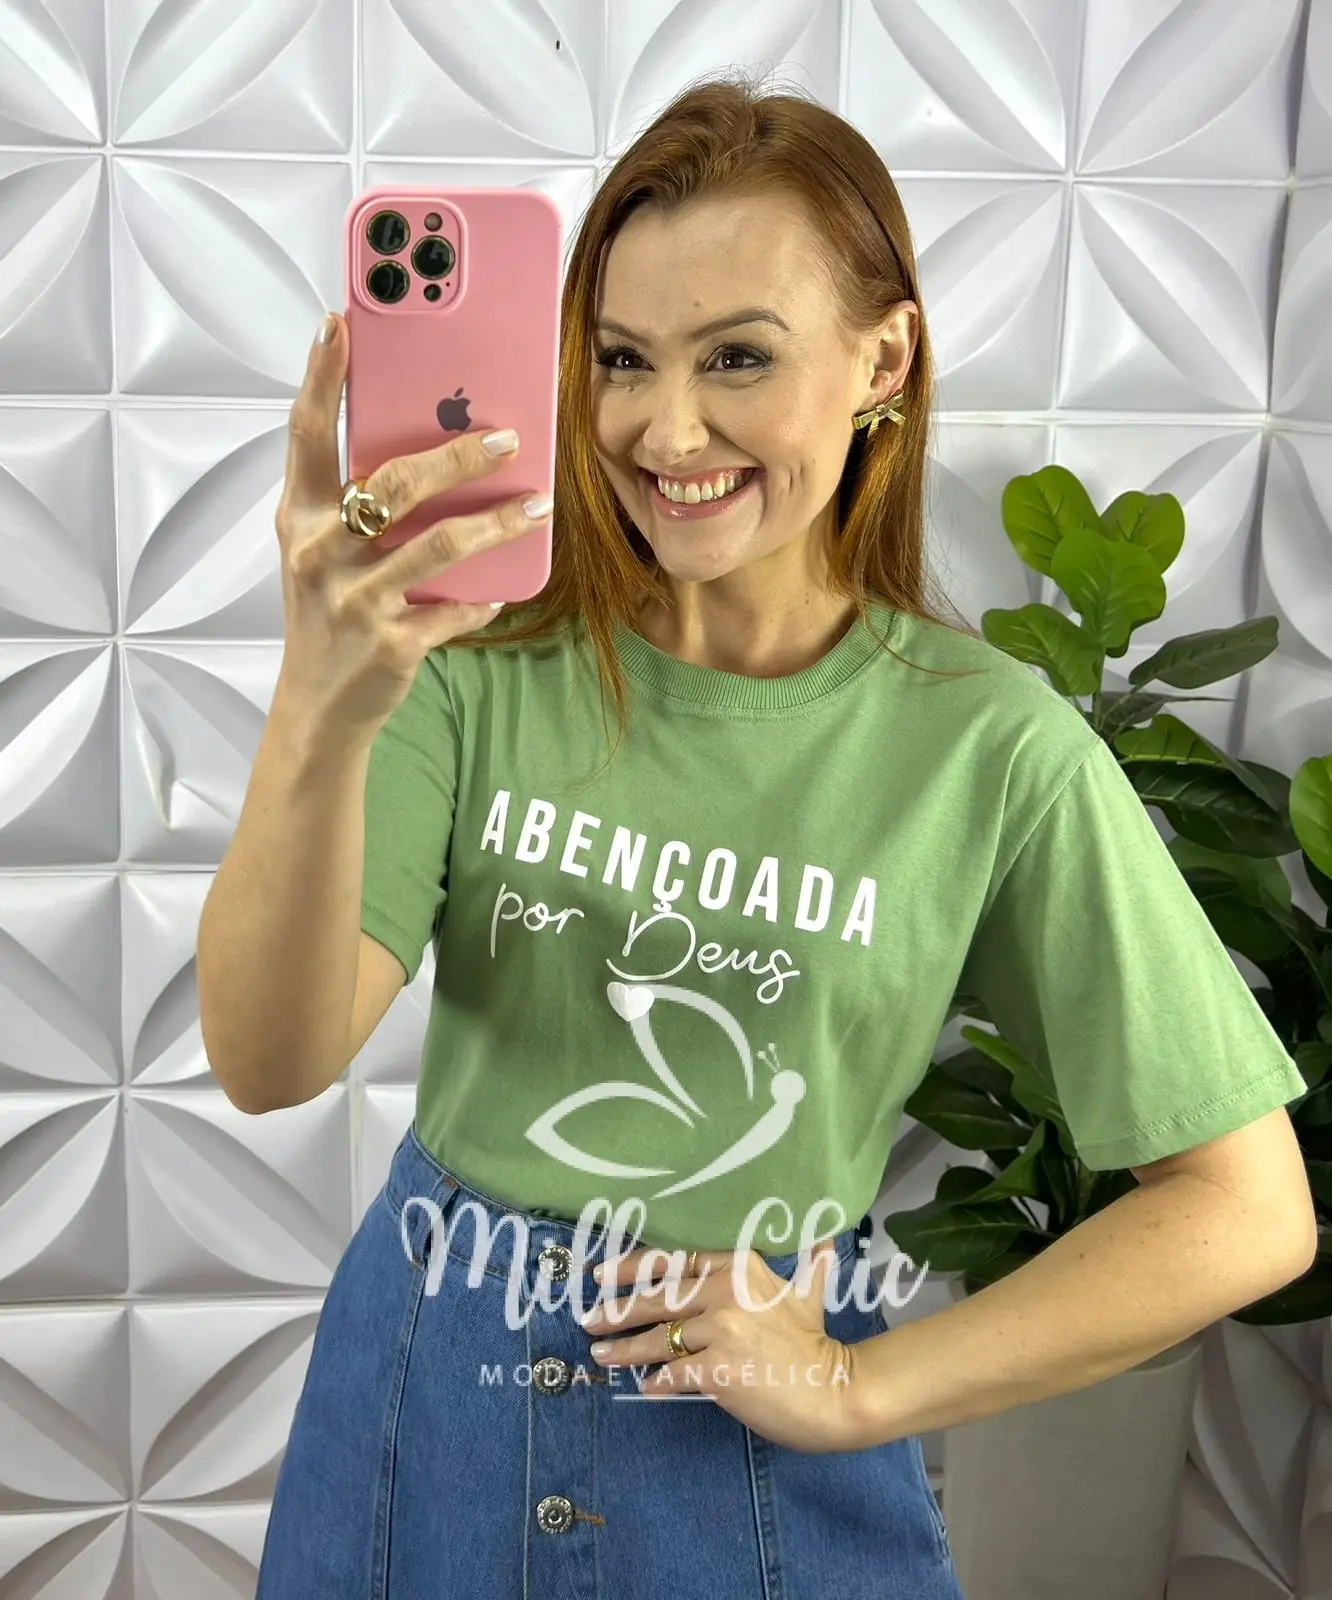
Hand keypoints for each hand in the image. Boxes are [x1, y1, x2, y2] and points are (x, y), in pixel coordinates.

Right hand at [273, 311, 551, 735]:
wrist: (319, 705)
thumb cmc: (327, 611)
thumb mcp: (322, 551)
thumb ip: (355, 501)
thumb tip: (432, 441)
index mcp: (298, 519)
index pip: (305, 435)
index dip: (319, 377)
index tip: (338, 323)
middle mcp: (319, 554)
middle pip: (394, 485)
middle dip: (458, 455)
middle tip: (509, 437)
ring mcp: (354, 602)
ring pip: (440, 546)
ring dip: (498, 523)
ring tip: (538, 504)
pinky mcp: (391, 645)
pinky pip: (454, 610)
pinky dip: (485, 597)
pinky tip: (505, 586)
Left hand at [581, 1245, 863, 1453]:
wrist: (834, 1393)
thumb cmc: (815, 1344)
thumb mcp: (808, 1295)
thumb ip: (809, 1264)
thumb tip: (825, 1240)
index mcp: (740, 1267)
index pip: (674, 1261)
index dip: (633, 1267)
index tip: (603, 1274)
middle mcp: (726, 1292)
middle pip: (658, 1298)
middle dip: (617, 1310)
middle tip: (588, 1319)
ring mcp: (721, 1330)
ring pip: (659, 1338)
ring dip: (625, 1348)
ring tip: (600, 1353)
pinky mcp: (717, 1370)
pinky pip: (674, 1374)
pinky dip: (657, 1381)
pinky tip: (645, 1386)